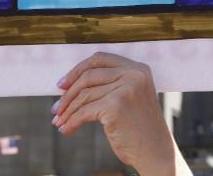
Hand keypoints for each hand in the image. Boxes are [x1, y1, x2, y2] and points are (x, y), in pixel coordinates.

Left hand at [52, 52, 191, 175]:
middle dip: (68, 93)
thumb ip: (110, 84)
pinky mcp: (116, 106)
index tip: (62, 84)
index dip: (77, 70)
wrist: (156, 152)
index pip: (100, 59)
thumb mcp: (129, 97)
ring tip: (58, 121)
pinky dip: (71, 121)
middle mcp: (133, 75)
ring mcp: (125, 89)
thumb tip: (70, 83)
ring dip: (67, 110)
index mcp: (138, 69)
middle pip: (88, 76)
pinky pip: (84, 112)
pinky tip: (66, 129)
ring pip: (84, 95)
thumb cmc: (139, 128)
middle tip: (56, 107)